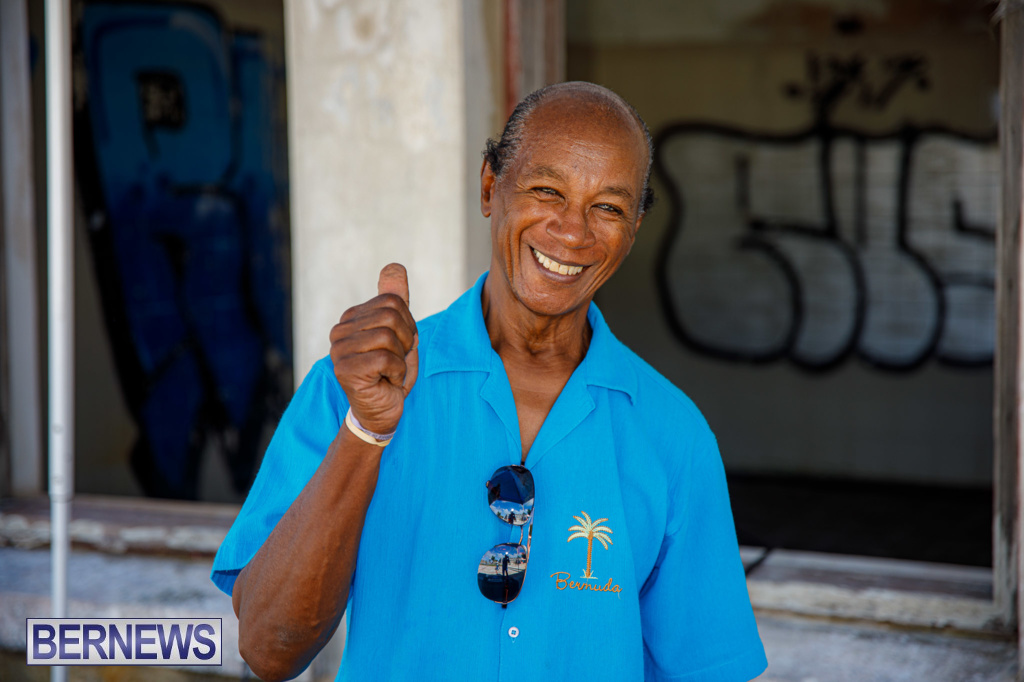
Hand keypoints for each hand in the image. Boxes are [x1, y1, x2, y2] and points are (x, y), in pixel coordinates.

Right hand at [329, 263, 418, 433]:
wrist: (382, 412)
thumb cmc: (390, 373)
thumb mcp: (400, 332)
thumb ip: (395, 299)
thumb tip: (394, 266)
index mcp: (351, 318)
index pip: (392, 302)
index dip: (408, 325)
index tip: (400, 346)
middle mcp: (339, 331)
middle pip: (391, 316)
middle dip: (406, 340)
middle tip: (398, 360)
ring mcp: (339, 350)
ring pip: (388, 337)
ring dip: (401, 358)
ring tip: (391, 371)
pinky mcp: (345, 369)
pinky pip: (386, 358)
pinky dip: (397, 372)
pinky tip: (387, 382)